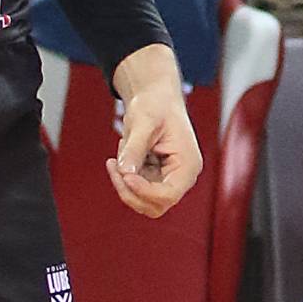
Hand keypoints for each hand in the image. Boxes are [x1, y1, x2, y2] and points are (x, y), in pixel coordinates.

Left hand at [106, 47, 202, 218]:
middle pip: (155, 204)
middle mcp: (182, 176)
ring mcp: (169, 179)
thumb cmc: (156, 104)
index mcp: (188, 164)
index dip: (143, 191)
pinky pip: (136, 189)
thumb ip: (135, 148)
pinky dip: (124, 175)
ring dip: (124, 183)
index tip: (124, 173)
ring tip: (121, 152)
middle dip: (129, 190)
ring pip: (143, 201)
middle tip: (114, 164)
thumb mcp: (144, 121)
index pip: (168, 194)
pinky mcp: (156, 178)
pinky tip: (125, 149)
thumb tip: (124, 172)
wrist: (156, 97)